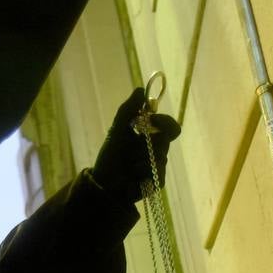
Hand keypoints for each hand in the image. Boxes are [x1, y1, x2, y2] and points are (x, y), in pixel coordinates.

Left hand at [91, 88, 181, 203]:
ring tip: (130, 165)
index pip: (169, 125)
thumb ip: (128, 110)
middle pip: (167, 140)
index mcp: (149, 135)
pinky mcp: (157, 181)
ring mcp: (158, 165)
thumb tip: (141, 89)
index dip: (165, 121)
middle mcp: (156, 149)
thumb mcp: (116, 130)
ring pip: (162, 157)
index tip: (153, 118)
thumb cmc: (110, 156)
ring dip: (143, 159)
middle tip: (137, 147)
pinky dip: (143, 173)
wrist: (104, 183)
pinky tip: (133, 176)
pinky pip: (158, 173)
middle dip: (150, 142)